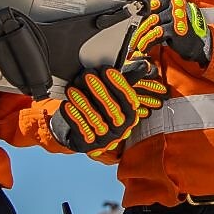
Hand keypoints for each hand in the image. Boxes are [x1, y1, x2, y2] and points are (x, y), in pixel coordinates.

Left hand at [50, 60, 166, 156]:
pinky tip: (67, 105)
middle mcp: (121, 130)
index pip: (127, 99)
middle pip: (112, 109)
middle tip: (88, 75)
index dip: (118, 83)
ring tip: (73, 88)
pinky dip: (74, 117)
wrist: (81, 134)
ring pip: (96, 120)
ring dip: (83, 102)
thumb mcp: (113, 96)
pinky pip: (81, 131)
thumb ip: (125, 82)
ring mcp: (105, 140)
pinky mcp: (88, 147)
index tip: (106, 69)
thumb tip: (145, 66)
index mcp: (130, 116)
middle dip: (99, 90)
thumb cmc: (99, 109)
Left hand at [129, 0, 211, 65]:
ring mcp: (175, 15)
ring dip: (140, 35)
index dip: (140, 7)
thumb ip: (159, 10)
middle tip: (131, 35)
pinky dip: (147, 42)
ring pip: (150, 22)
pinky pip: (155, 34)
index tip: (131, 14)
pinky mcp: (174, 28)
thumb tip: (139, 15)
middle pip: (149, 11)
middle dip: (138, 25)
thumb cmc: (183, 29)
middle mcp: (174, 4)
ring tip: (135, 44)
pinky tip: (143, 48)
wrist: (198, 43)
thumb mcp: (172, 15)